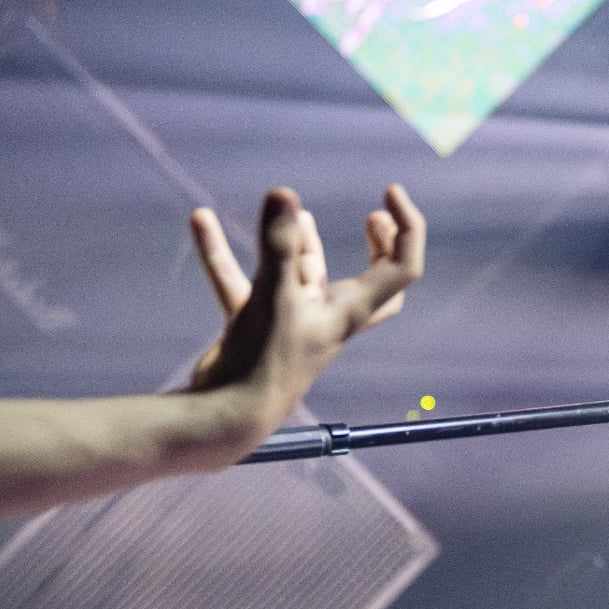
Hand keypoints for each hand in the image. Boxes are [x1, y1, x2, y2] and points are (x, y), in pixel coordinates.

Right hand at [185, 185, 424, 417]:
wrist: (226, 416)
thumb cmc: (262, 364)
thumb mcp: (273, 296)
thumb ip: (277, 244)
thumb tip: (284, 192)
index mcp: (349, 312)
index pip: (401, 269)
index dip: (406, 229)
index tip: (387, 192)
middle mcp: (328, 317)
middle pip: (375, 282)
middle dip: (381, 248)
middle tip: (374, 218)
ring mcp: (292, 322)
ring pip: (304, 275)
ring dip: (299, 245)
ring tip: (293, 211)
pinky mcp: (256, 326)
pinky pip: (242, 282)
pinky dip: (224, 253)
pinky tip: (201, 220)